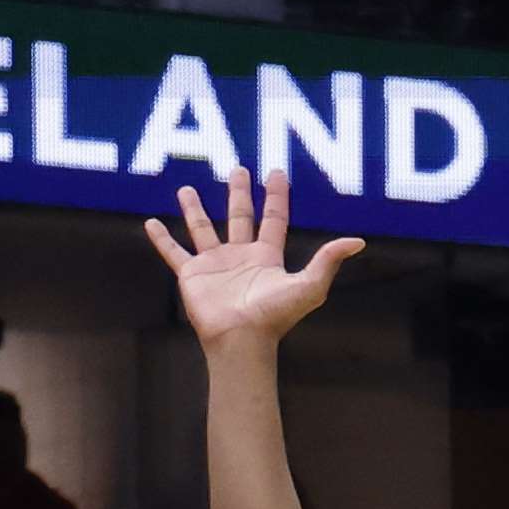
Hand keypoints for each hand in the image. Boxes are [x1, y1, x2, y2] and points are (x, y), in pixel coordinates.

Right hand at [148, 167, 354, 349]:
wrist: (241, 339)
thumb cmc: (274, 316)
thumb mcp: (308, 286)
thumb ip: (328, 261)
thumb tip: (358, 241)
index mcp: (267, 256)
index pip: (273, 218)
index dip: (276, 196)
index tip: (276, 173)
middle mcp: (240, 256)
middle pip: (239, 216)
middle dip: (239, 193)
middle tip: (237, 169)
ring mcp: (214, 264)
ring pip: (202, 228)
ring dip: (194, 208)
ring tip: (186, 188)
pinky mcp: (191, 274)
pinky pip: (173, 251)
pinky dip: (161, 238)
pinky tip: (150, 223)